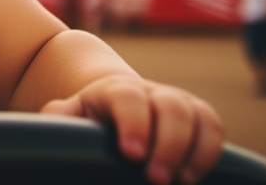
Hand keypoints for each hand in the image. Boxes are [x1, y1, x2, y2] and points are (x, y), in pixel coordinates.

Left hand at [40, 75, 223, 184]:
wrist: (115, 103)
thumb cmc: (90, 117)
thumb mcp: (71, 115)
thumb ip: (60, 118)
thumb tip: (52, 122)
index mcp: (116, 90)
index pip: (129, 98)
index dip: (133, 123)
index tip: (131, 154)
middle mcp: (152, 91)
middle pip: (171, 107)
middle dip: (168, 144)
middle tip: (156, 179)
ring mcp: (178, 101)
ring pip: (199, 116)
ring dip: (195, 150)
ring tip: (182, 181)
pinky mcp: (199, 116)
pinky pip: (214, 128)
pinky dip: (210, 152)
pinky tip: (193, 177)